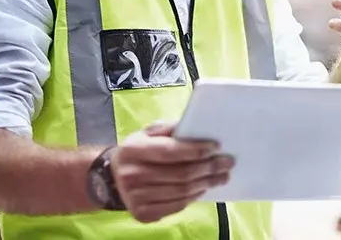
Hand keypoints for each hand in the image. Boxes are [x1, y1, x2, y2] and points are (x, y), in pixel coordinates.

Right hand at [110, 122, 233, 223]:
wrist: (112, 178)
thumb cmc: (138, 151)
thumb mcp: (147, 133)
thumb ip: (170, 128)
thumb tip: (197, 127)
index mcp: (133, 150)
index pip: (171, 151)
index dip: (196, 149)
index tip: (217, 146)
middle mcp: (132, 175)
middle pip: (181, 173)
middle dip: (209, 167)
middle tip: (228, 162)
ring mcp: (136, 198)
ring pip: (182, 191)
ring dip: (207, 183)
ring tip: (222, 175)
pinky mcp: (143, 214)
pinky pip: (176, 205)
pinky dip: (194, 196)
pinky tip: (204, 187)